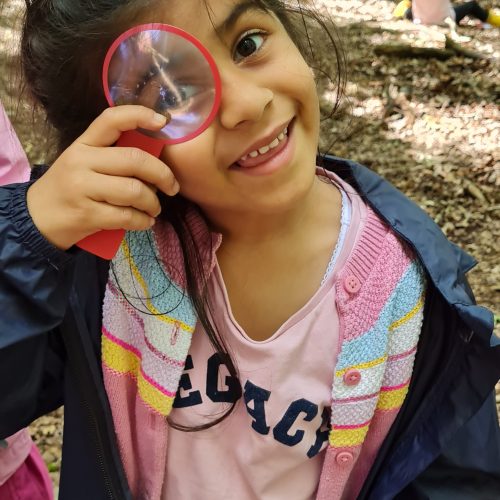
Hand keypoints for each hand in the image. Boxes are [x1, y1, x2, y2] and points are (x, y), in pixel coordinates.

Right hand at [27, 105, 178, 249]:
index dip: (139, 115)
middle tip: (172, 187)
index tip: (162, 121)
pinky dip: (144, 221)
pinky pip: (127, 216)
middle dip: (163, 175)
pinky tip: (146, 222)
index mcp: (83, 144)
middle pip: (135, 160)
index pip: (111, 120)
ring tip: (155, 208)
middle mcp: (82, 161)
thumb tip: (156, 161)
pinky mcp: (87, 214)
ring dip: (153, 203)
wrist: (38, 217)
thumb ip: (112, 156)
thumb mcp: (83, 163)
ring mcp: (82, 188)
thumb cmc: (71, 188)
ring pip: (134, 190)